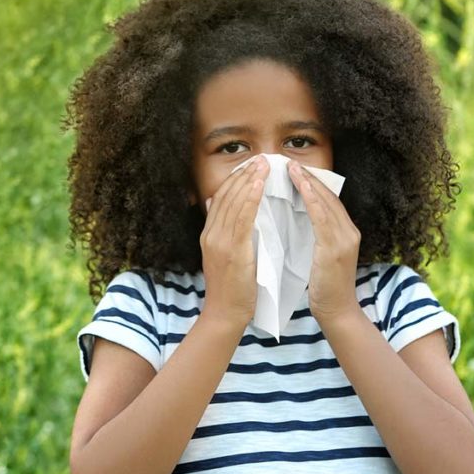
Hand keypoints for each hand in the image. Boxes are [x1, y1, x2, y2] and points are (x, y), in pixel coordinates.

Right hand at [199, 156, 269, 329]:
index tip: (251, 165)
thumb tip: (238, 220)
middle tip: (260, 158)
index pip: (221, 199)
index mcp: (209, 235)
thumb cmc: (233, 291)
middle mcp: (211, 235)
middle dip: (243, 174)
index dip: (235, 180)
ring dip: (249, 180)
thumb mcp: (226, 259)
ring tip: (263, 164)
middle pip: (226, 195)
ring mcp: (219, 241)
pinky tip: (259, 184)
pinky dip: (249, 198)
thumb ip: (230, 238)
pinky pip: (241, 218)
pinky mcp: (232, 250)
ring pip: (233, 202)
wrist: (225, 315)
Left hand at [287, 159, 360, 321]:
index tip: (295, 169)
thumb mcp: (319, 256)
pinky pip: (323, 218)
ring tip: (291, 168)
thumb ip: (314, 236)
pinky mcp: (335, 249)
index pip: (328, 200)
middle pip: (329, 196)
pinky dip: (312, 200)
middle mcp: (349, 231)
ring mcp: (344, 239)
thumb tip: (295, 219)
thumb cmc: (323, 287)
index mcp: (345, 232)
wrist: (336, 311)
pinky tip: (301, 187)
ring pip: (326, 203)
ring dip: (308, 183)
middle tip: (289, 161)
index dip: (312, 183)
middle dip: (309, 177)